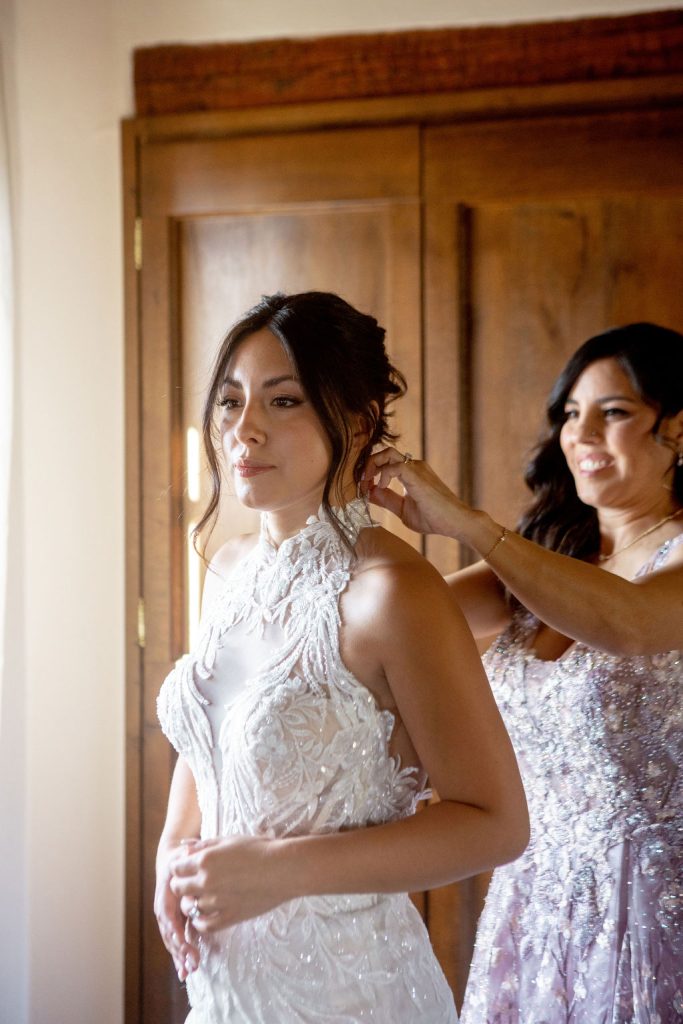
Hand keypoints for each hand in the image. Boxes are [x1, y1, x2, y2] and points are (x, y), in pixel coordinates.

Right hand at [155, 841, 200, 980]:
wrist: (171, 861)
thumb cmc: (181, 857)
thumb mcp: (184, 853)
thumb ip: (187, 853)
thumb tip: (190, 847)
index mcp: (165, 894)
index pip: (168, 914)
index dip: (174, 929)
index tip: (183, 941)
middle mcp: (163, 908)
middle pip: (168, 933)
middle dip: (179, 950)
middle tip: (191, 964)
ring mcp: (167, 918)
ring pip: (171, 941)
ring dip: (179, 957)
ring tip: (189, 971)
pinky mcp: (174, 923)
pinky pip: (176, 942)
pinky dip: (179, 957)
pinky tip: (185, 972)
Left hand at [169, 834, 292, 932]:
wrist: (283, 869)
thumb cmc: (259, 849)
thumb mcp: (230, 840)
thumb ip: (206, 845)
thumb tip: (187, 850)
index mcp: (205, 860)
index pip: (176, 868)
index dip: (179, 868)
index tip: (186, 868)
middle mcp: (206, 881)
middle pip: (178, 888)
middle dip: (181, 885)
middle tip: (190, 883)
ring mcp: (216, 902)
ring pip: (189, 908)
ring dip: (191, 903)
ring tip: (199, 898)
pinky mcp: (228, 917)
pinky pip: (203, 925)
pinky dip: (199, 921)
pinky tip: (204, 914)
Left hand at [363, 447, 468, 538]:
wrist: (456, 522)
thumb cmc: (434, 518)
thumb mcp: (403, 509)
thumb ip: (387, 499)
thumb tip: (369, 492)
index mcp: (411, 473)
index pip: (385, 462)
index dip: (370, 472)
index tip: (362, 488)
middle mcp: (414, 466)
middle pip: (384, 452)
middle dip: (368, 465)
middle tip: (361, 482)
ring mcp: (417, 469)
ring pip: (387, 453)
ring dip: (372, 466)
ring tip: (366, 484)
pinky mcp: (417, 475)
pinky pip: (393, 466)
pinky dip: (382, 475)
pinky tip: (381, 487)